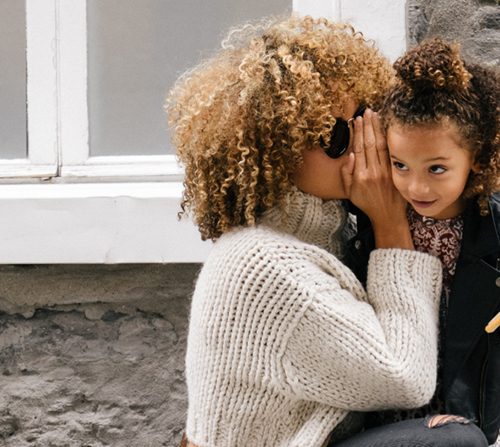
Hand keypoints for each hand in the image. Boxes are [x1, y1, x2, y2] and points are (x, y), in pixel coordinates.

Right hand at [341, 110, 412, 248]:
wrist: (387, 216)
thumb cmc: (366, 204)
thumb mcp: (350, 192)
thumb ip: (346, 174)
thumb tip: (350, 155)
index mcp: (360, 176)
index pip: (358, 148)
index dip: (357, 133)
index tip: (356, 120)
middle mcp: (373, 172)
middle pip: (369, 143)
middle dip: (368, 125)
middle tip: (367, 112)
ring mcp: (386, 171)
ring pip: (380, 145)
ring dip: (378, 128)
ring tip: (376, 115)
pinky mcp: (396, 172)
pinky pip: (391, 152)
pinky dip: (389, 138)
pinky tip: (387, 128)